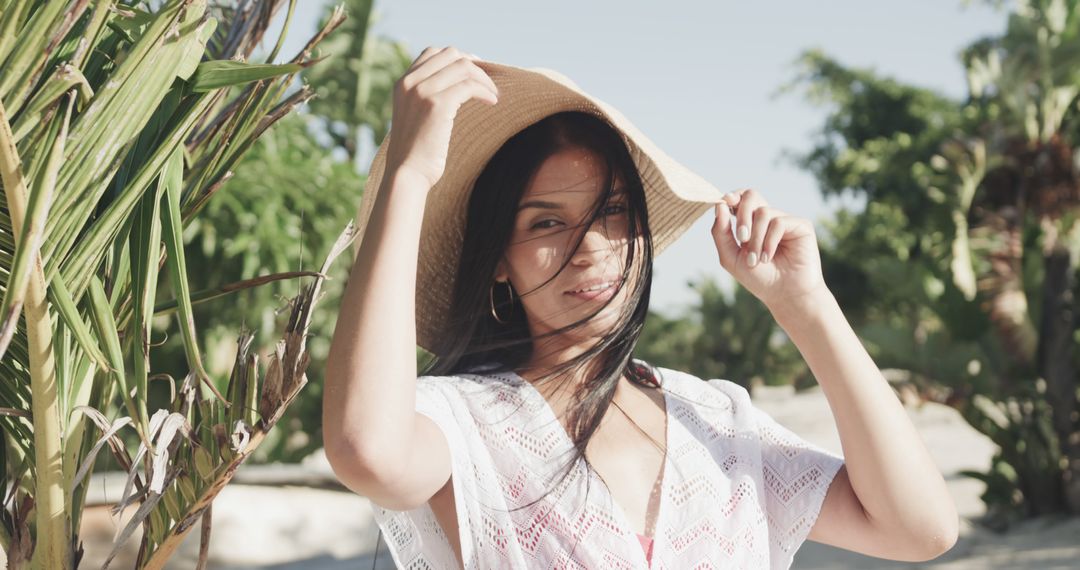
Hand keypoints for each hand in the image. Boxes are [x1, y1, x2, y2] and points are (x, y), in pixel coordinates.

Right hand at [386, 46, 498, 189]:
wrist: (406, 174)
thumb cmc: (415, 153)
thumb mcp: (414, 117)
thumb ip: (426, 98)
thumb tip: (457, 87)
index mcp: (402, 83)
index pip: (432, 52)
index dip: (458, 58)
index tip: (474, 71)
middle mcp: (410, 82)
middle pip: (450, 54)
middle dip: (474, 65)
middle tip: (488, 82)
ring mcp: (422, 91)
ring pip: (463, 67)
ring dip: (483, 78)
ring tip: (493, 94)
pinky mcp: (436, 105)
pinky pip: (469, 86)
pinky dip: (485, 91)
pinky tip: (492, 102)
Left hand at [709, 188, 829, 312]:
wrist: (784, 295)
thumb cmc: (758, 278)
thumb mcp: (730, 257)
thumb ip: (721, 232)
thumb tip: (720, 205)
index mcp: (751, 223)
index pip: (740, 198)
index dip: (732, 196)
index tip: (725, 201)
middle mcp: (768, 218)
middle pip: (751, 195)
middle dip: (742, 215)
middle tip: (741, 238)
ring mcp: (785, 221)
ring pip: (763, 212)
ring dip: (755, 238)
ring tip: (756, 259)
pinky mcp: (801, 226)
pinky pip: (778, 222)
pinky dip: (769, 241)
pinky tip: (769, 257)